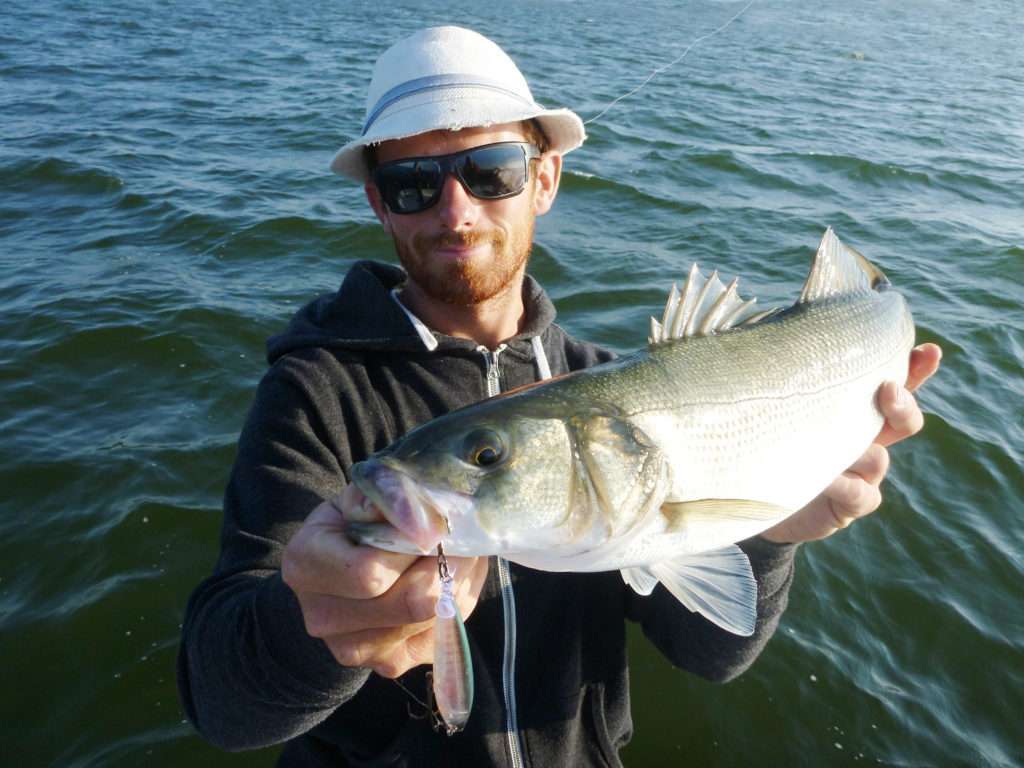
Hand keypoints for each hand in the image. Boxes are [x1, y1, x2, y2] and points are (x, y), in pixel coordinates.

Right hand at [281, 484, 488, 677]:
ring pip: (433, 619)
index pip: (370, 573)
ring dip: (457, 582)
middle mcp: (323, 617)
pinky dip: (456, 604)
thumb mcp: (361, 497)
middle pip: (410, 603)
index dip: (414, 547)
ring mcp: (355, 649)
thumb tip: (420, 515)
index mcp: (306, 566)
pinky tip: (446, 579)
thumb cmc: (354, 525)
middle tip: (459, 537)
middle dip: (447, 565)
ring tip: (453, 553)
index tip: (437, 523)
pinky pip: (443, 636)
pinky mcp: (389, 663)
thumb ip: (387, 497)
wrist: (341, 568)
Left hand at [762, 343, 941, 543]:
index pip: (893, 384)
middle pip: (904, 419)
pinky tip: (828, 479)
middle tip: (888, 390)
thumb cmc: (763, 439)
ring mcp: (861, 473)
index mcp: (852, 408)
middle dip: (903, 403)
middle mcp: (864, 438)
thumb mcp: (772, 403)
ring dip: (859, 450)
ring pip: (879, 458)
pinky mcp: (850, 505)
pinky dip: (847, 485)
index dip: (916, 369)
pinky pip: (862, 493)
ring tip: (829, 444)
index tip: (930, 352)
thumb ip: (782, 372)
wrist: (751, 495)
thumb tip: (761, 320)